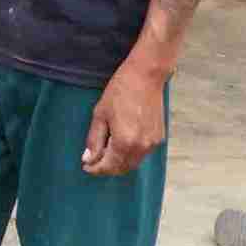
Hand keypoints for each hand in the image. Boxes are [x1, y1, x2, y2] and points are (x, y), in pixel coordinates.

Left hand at [82, 60, 166, 176]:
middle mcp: (141, 147)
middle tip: (94, 161)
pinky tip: (121, 144)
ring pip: (133, 163)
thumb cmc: (120, 91)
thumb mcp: (100, 114)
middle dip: (107, 168)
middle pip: (122, 168)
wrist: (146, 77)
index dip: (96, 169)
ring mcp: (152, 144)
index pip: (109, 166)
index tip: (86, 166)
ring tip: (106, 152)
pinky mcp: (159, 138)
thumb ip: (94, 139)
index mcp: (125, 142)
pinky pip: (143, 153)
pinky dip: (131, 154)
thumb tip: (88, 158)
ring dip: (119, 162)